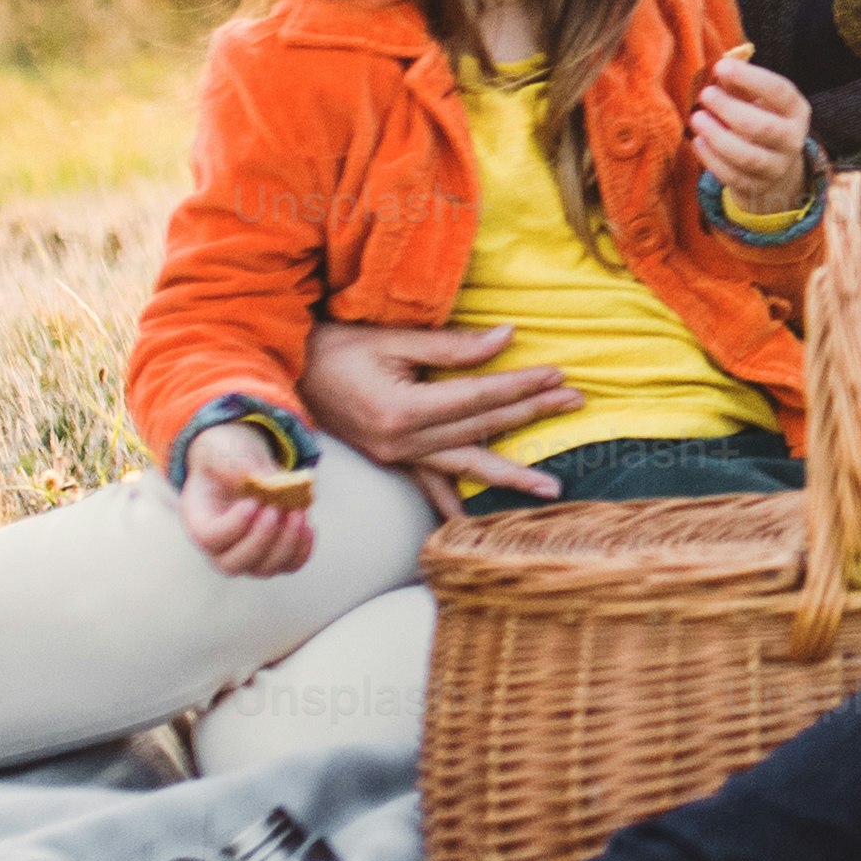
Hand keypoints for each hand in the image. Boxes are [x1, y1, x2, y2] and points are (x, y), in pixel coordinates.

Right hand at [172, 419, 320, 578]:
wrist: (242, 463)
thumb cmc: (226, 456)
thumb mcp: (223, 450)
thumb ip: (235, 464)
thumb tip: (265, 481)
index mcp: (198, 522)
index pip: (211, 539)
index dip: (234, 525)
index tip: (253, 501)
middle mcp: (219, 547)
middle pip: (234, 564)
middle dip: (260, 539)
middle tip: (276, 509)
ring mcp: (247, 555)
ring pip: (265, 569)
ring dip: (286, 544)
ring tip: (298, 513)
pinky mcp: (273, 554)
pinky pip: (289, 565)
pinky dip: (301, 550)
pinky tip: (308, 525)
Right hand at [301, 314, 574, 500]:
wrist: (284, 373)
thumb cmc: (335, 347)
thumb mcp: (392, 339)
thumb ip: (451, 346)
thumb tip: (506, 338)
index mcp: (404, 410)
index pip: (479, 397)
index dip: (522, 386)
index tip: (559, 375)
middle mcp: (402, 442)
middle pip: (482, 428)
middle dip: (532, 414)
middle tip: (576, 402)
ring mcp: (395, 457)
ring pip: (465, 465)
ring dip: (511, 474)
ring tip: (553, 487)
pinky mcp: (390, 461)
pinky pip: (429, 485)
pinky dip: (453, 502)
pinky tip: (475, 522)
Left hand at [689, 44, 816, 219]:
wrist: (775, 165)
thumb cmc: (761, 119)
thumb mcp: (758, 98)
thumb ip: (739, 84)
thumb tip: (718, 70)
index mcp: (796, 111)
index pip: (780, 91)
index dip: (750, 78)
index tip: (721, 66)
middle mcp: (792, 140)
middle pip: (762, 128)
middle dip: (729, 110)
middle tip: (705, 94)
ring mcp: (776, 167)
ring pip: (747, 157)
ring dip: (717, 137)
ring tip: (697, 118)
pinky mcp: (757, 187)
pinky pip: (733, 176)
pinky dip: (712, 159)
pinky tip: (698, 141)